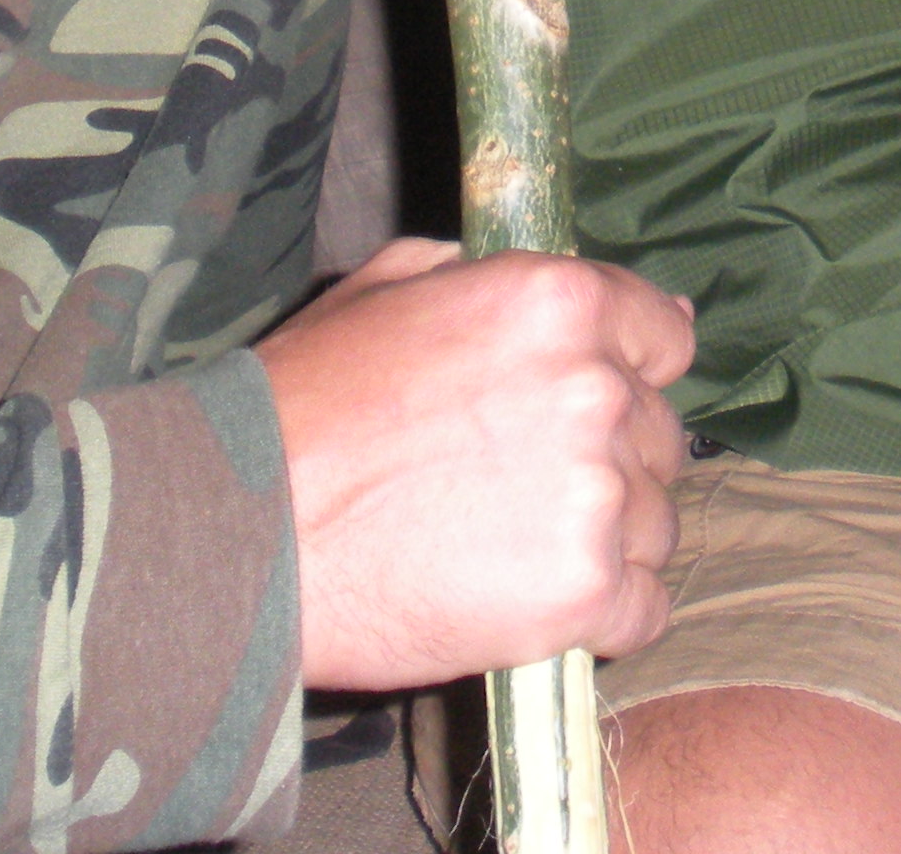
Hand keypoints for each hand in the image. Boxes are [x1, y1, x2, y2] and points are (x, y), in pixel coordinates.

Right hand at [258, 235, 693, 689]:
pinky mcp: (583, 591)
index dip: (629, 373)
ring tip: (513, 552)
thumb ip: (494, 280)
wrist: (235, 533)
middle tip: (520, 489)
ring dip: (606, 541)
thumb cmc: (299, 407)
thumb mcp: (386, 291)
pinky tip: (540, 609)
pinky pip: (645, 610)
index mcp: (560, 303)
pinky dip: (605, 618)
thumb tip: (595, 300)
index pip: (665, 337)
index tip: (585, 408)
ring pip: (656, 524)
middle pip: (658, 435)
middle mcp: (596, 389)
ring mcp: (595, 493)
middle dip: (607, 461)